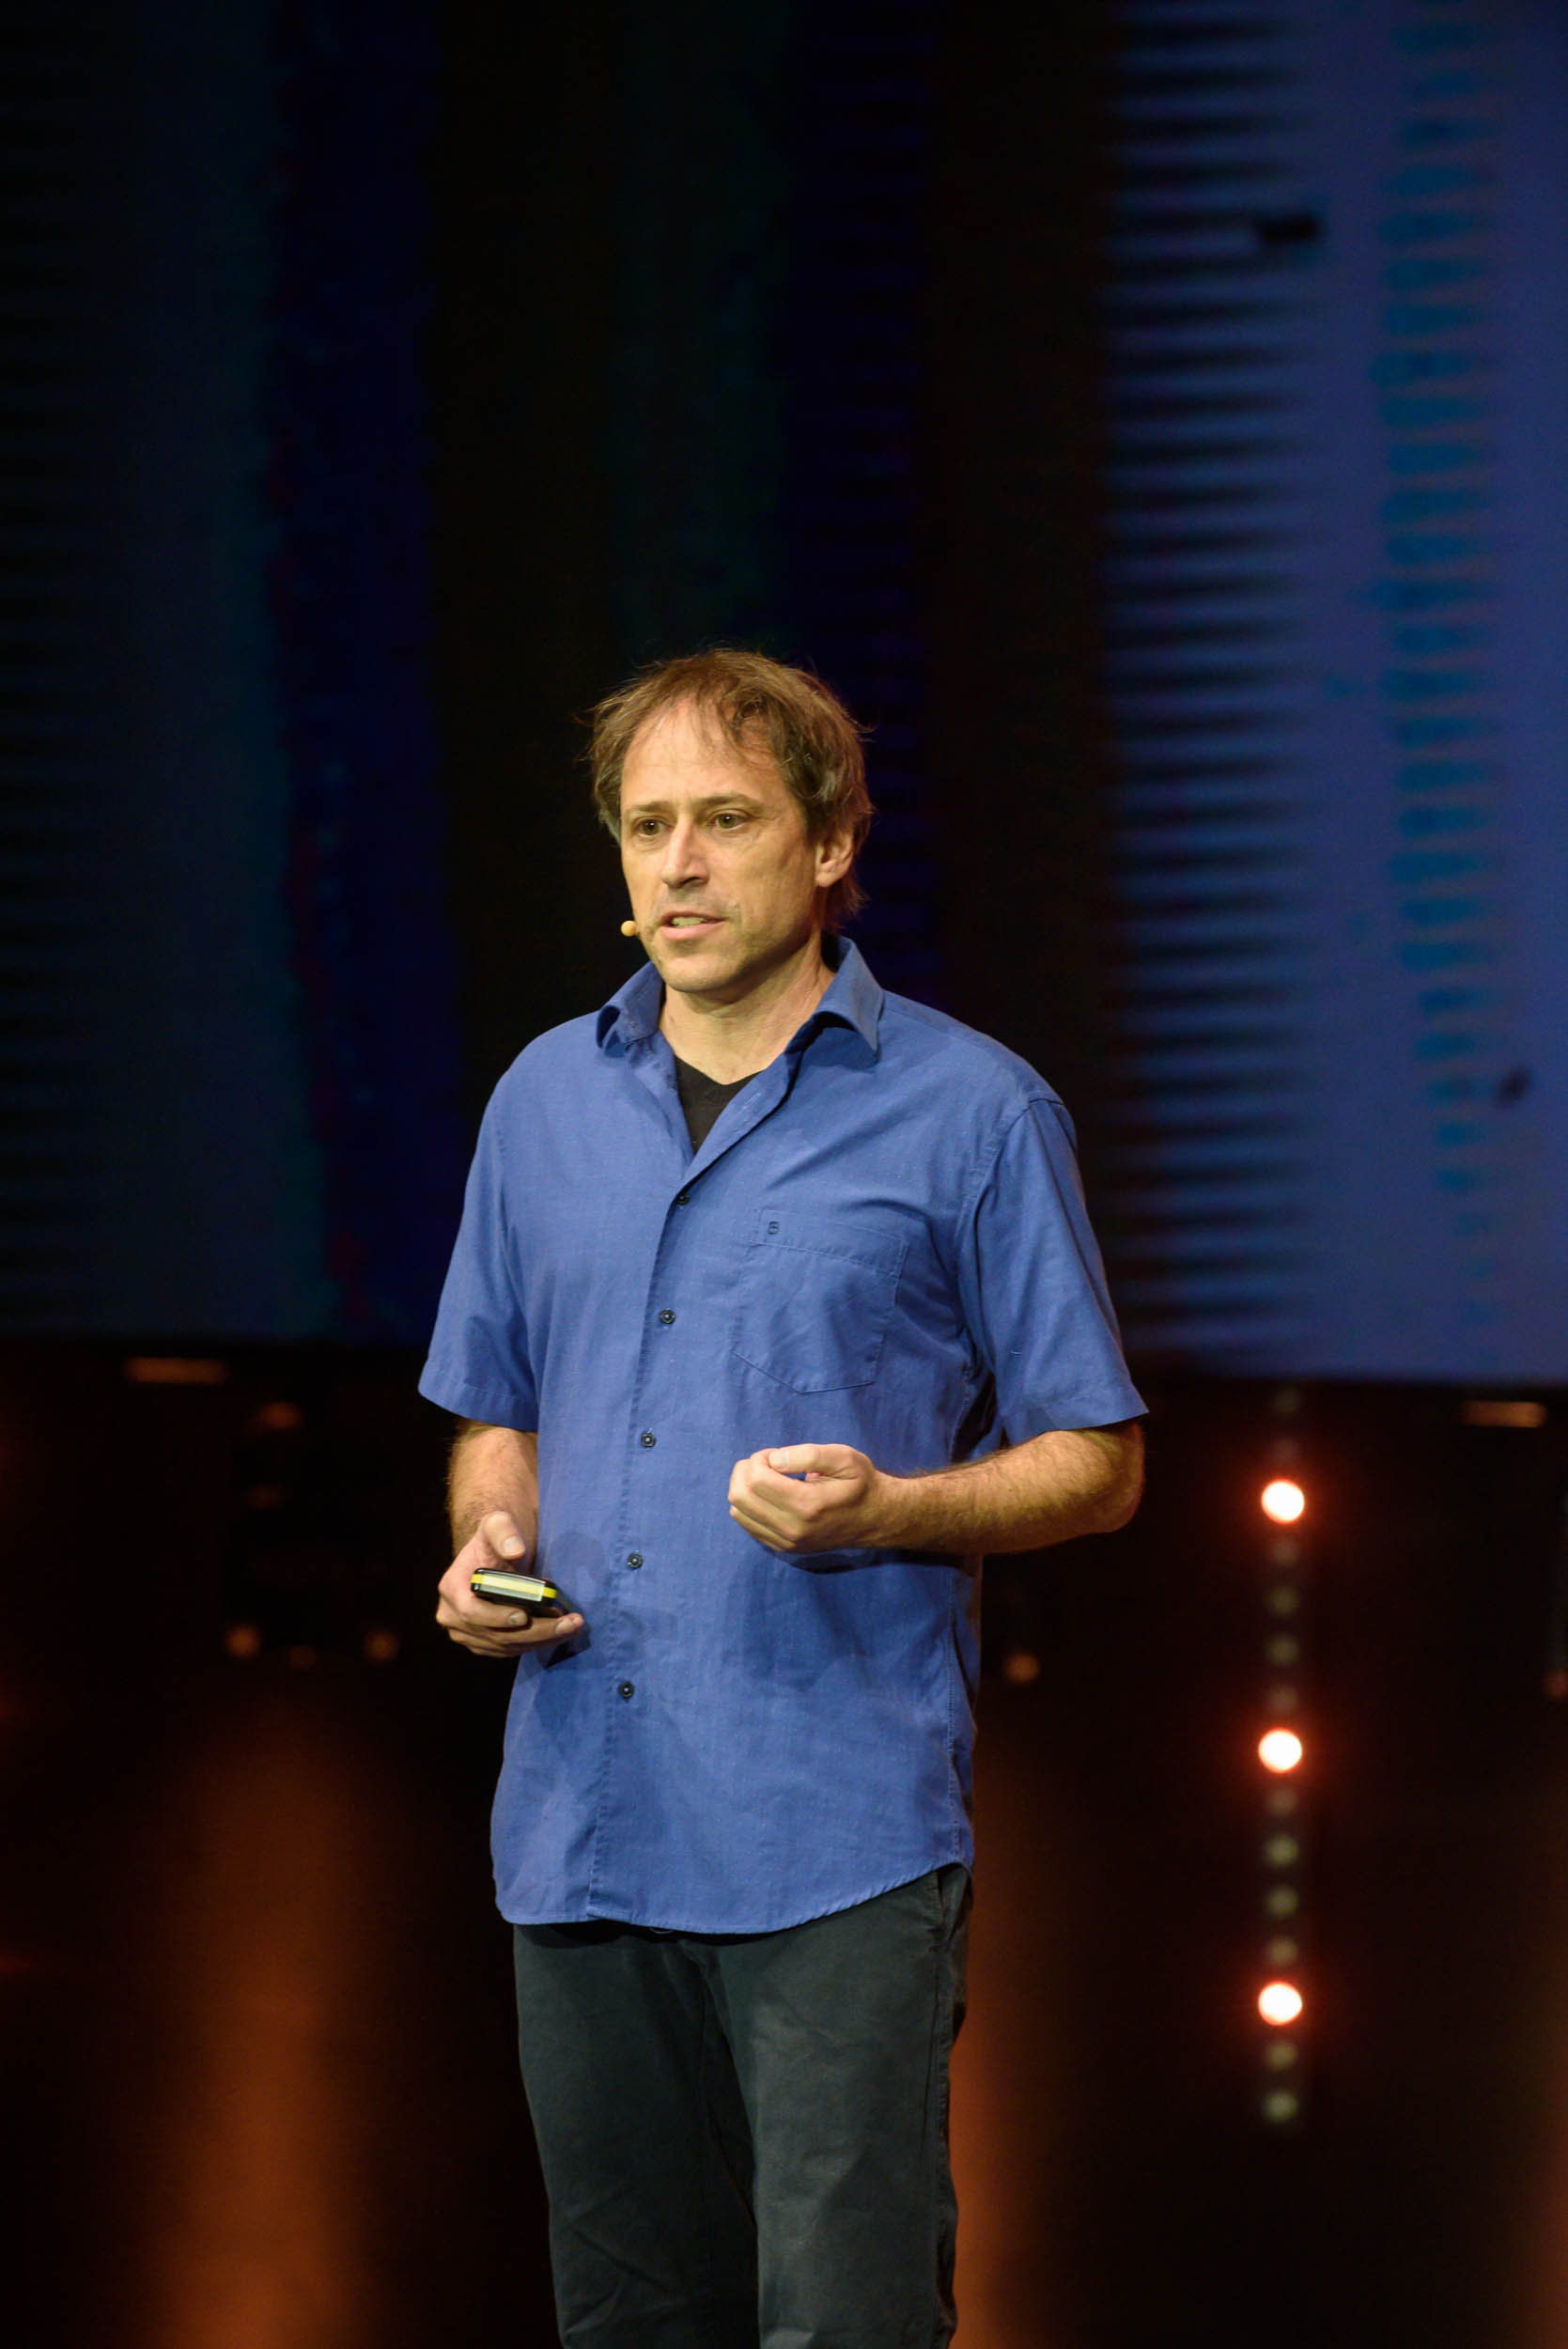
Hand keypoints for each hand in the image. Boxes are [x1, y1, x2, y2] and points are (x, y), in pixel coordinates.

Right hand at [435, 1510, 583, 1656]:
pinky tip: (560, 1632)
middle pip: (495, 1634)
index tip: (526, 1615)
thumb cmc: (499, 1536)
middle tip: (570, 1623)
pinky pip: (509, 1650)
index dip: (498, 1617)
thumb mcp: (498, 1523)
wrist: (499, 1552)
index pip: (471, 1611)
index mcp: (452, 1588)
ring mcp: (466, 1634)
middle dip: (535, 1632)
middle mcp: (452, 1616)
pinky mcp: (483, 1643)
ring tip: (572, 1626)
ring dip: (541, 1640)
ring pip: (505, 1646)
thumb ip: (504, 1531)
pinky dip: (535, 1644)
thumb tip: (515, 1551)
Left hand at [727, 1443, 893, 1554]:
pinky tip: (770, 1496)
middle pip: (739, 1496)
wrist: (875, 1518)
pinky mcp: (782, 1547)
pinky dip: (749, 1505)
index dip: (758, 1459)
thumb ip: (809, 1454)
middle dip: (745, 1471)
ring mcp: (786, 1542)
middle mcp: (792, 1529)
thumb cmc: (859, 1483)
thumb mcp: (844, 1457)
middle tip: (768, 1463)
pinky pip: (747, 1524)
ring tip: (769, 1479)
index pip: (755, 1480)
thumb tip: (774, 1459)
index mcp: (807, 1505)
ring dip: (745, 1487)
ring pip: (737, 1511)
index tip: (775, 1455)